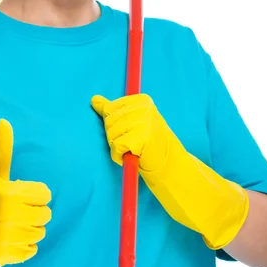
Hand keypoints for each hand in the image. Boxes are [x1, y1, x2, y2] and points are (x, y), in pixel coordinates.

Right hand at [0, 118, 52, 265]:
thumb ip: (2, 149)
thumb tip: (4, 121)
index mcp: (8, 192)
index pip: (46, 194)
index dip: (36, 195)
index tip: (21, 196)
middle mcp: (6, 214)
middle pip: (46, 215)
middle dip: (34, 213)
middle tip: (18, 213)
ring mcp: (5, 236)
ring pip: (40, 233)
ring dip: (31, 231)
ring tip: (14, 226)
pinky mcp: (4, 255)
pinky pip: (32, 251)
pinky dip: (25, 248)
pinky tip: (11, 241)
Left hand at [91, 93, 248, 249]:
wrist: (173, 166)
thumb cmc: (150, 145)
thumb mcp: (133, 122)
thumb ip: (113, 110)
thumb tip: (94, 99)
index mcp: (142, 100)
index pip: (110, 109)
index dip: (115, 125)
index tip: (131, 132)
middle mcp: (144, 107)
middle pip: (108, 120)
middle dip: (114, 136)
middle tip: (134, 143)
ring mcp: (143, 121)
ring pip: (110, 134)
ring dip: (117, 147)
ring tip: (135, 149)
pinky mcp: (141, 136)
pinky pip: (116, 146)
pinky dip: (119, 156)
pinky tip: (134, 156)